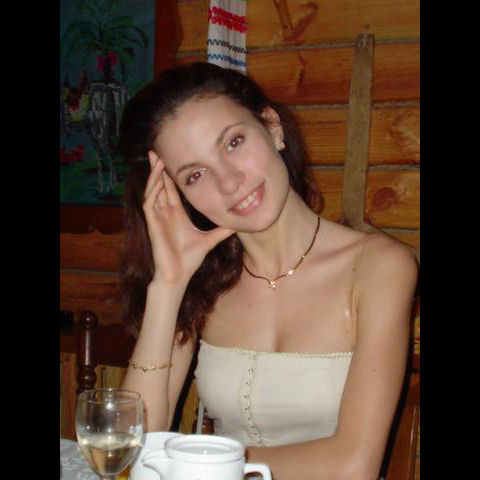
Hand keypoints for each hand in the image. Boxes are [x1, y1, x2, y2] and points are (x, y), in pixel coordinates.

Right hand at [143, 152, 234, 284]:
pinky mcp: (153, 225)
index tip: (174, 159)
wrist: (178, 275)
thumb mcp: (211, 239)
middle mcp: (165, 213)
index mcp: (176, 214)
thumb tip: (240, 224)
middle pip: (160, 185)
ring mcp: (157, 218)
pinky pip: (149, 204)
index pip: (172, 190)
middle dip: (159, 168)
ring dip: (154, 175)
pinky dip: (152, 191)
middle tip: (158, 149)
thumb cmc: (190, 258)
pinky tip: (157, 181)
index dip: (171, 175)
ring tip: (157, 159)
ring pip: (153, 191)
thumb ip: (223, 230)